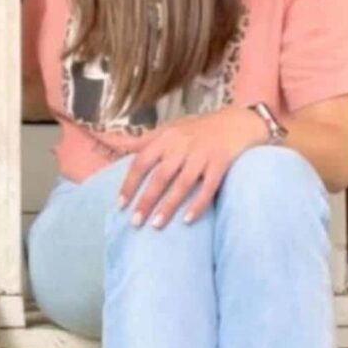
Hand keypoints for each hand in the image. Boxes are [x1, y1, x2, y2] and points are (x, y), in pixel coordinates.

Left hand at [118, 106, 269, 227]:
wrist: (236, 122)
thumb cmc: (196, 130)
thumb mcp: (168, 129)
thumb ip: (143, 141)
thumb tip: (111, 142)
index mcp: (166, 138)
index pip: (142, 162)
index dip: (130, 184)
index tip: (120, 205)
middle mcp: (183, 145)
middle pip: (160, 176)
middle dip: (146, 200)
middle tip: (135, 222)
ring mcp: (203, 154)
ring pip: (183, 183)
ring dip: (169, 205)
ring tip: (156, 225)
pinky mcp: (221, 163)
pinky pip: (209, 187)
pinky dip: (198, 203)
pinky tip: (188, 220)